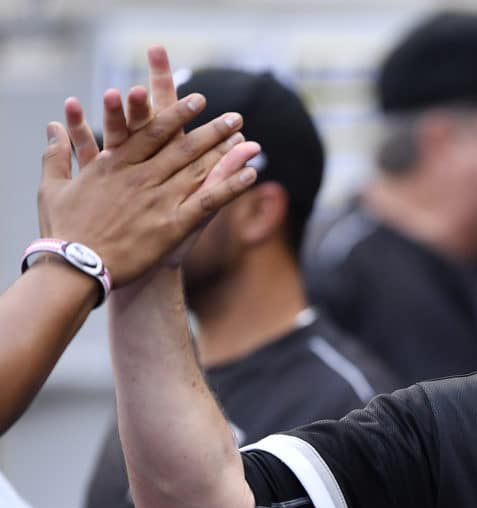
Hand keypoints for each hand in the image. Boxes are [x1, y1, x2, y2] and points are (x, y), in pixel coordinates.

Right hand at [39, 61, 260, 286]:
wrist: (75, 266)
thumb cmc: (62, 230)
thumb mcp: (52, 187)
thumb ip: (56, 154)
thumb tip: (53, 127)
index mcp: (115, 164)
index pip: (153, 131)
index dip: (178, 113)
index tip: (198, 99)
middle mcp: (141, 177)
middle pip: (183, 147)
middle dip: (212, 131)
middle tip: (235, 117)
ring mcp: (159, 199)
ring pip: (199, 169)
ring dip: (226, 153)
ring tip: (248, 139)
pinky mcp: (172, 225)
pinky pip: (209, 200)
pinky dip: (232, 185)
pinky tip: (251, 173)